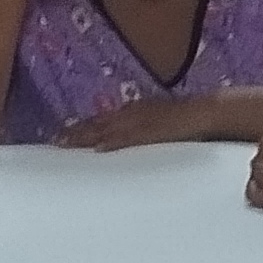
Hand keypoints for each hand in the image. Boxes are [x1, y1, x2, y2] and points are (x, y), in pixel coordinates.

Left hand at [59, 97, 204, 150]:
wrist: (208, 112)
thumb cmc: (185, 123)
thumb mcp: (156, 125)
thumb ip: (139, 134)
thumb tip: (119, 147)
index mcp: (133, 112)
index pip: (101, 121)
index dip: (80, 128)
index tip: (61, 136)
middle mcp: (133, 114)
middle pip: (97, 124)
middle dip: (75, 133)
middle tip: (53, 142)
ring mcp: (142, 122)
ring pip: (107, 129)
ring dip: (86, 136)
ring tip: (65, 144)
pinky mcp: (153, 132)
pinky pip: (130, 138)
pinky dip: (114, 142)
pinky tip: (99, 149)